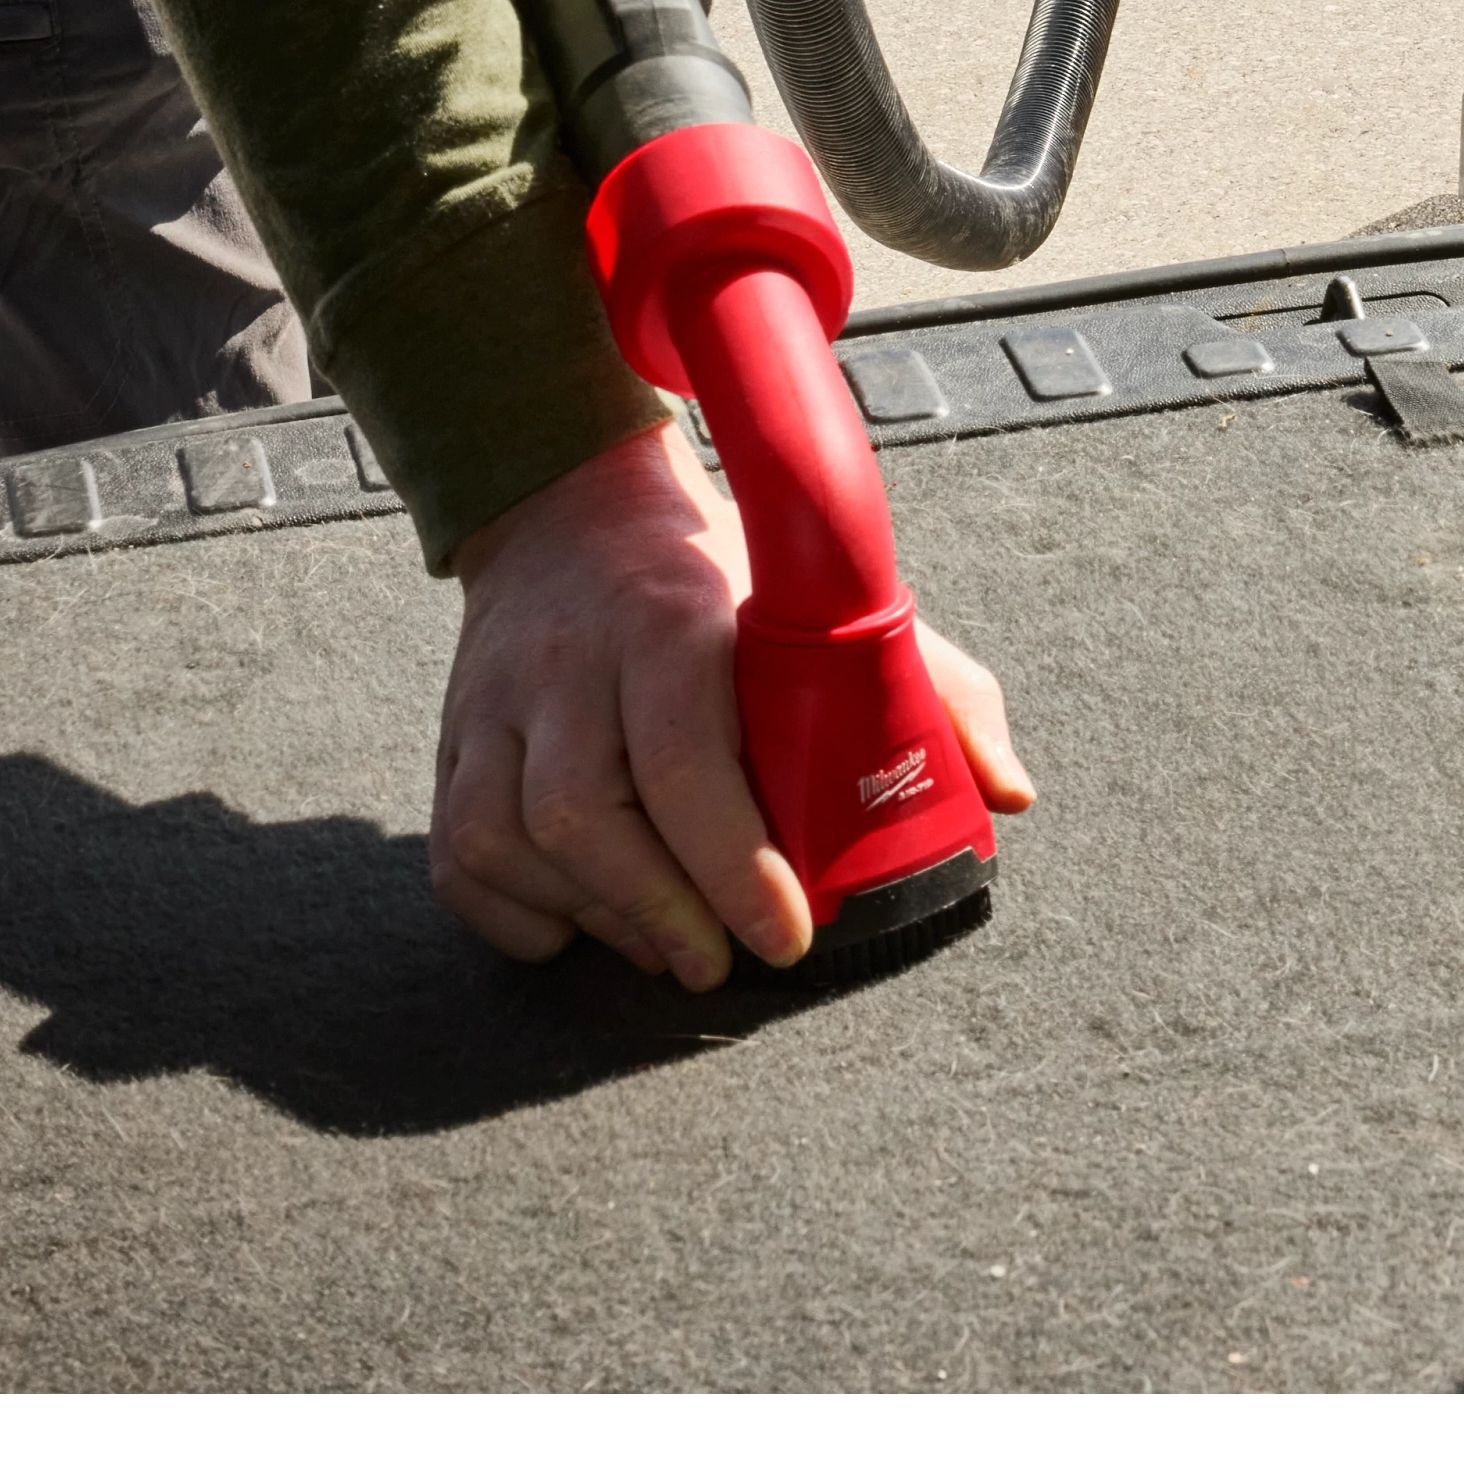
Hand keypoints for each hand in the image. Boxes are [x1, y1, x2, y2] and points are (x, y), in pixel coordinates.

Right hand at [431, 419, 1030, 990]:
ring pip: (509, 838)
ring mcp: (498, 701)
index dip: (734, 865)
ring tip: (669, 946)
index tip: (786, 935)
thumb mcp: (824, 601)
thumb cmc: (718, 572)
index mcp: (676, 621)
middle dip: (661, 911)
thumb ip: (927, 688)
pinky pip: (457, 853)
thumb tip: (1008, 791)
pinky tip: (577, 925)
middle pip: (583, 814)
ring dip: (595, 917)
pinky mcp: (455, 737)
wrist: (569, 501)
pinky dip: (512, 913)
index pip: (685, 760)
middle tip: (722, 961)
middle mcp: (572, 661)